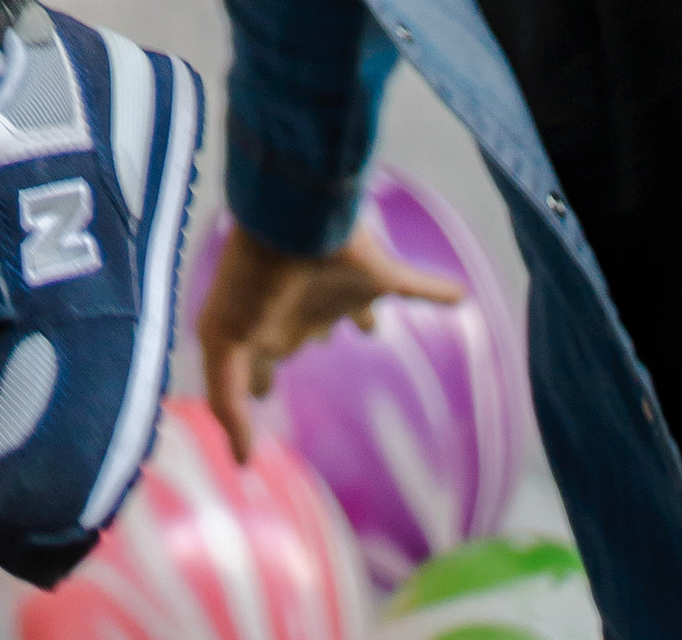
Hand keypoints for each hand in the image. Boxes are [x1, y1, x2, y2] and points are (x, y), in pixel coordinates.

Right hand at [198, 218, 465, 467]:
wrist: (291, 218)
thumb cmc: (251, 281)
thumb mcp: (222, 344)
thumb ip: (228, 403)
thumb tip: (242, 463)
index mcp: (267, 327)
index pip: (261, 359)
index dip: (257, 380)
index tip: (260, 393)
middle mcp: (306, 309)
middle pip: (308, 331)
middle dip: (307, 338)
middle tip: (311, 349)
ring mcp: (343, 290)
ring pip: (355, 309)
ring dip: (363, 316)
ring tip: (372, 326)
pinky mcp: (380, 275)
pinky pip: (417, 287)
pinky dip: (436, 290)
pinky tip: (460, 295)